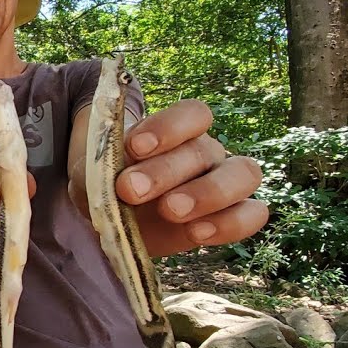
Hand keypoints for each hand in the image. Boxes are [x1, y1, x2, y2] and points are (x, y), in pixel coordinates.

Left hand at [68, 99, 267, 256]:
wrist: (113, 220)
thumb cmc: (106, 185)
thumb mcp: (95, 172)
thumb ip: (104, 168)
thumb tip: (113, 177)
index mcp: (177, 131)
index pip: (193, 114)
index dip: (168, 127)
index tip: (134, 146)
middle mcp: (206, 152)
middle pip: (204, 150)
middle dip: (166, 171)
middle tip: (132, 190)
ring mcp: (224, 182)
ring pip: (244, 174)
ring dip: (208, 193)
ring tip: (171, 212)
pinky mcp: (231, 217)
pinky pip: (252, 214)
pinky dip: (230, 223)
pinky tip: (198, 233)